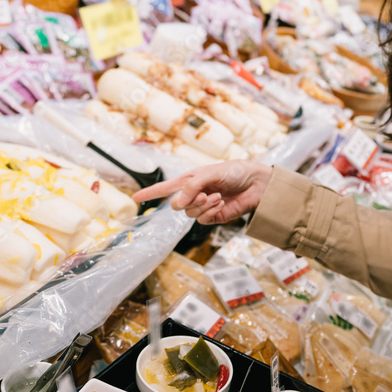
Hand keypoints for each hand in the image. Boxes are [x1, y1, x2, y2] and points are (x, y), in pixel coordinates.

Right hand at [132, 161, 272, 223]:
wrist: (256, 184)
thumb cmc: (235, 171)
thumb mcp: (211, 172)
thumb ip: (193, 186)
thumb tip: (179, 203)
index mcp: (190, 180)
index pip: (166, 188)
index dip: (150, 193)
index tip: (135, 198)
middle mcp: (194, 194)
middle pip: (177, 206)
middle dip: (188, 201)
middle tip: (203, 194)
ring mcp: (203, 206)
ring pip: (190, 214)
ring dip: (203, 206)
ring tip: (218, 196)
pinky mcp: (214, 217)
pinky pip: (203, 221)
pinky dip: (210, 212)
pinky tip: (221, 204)